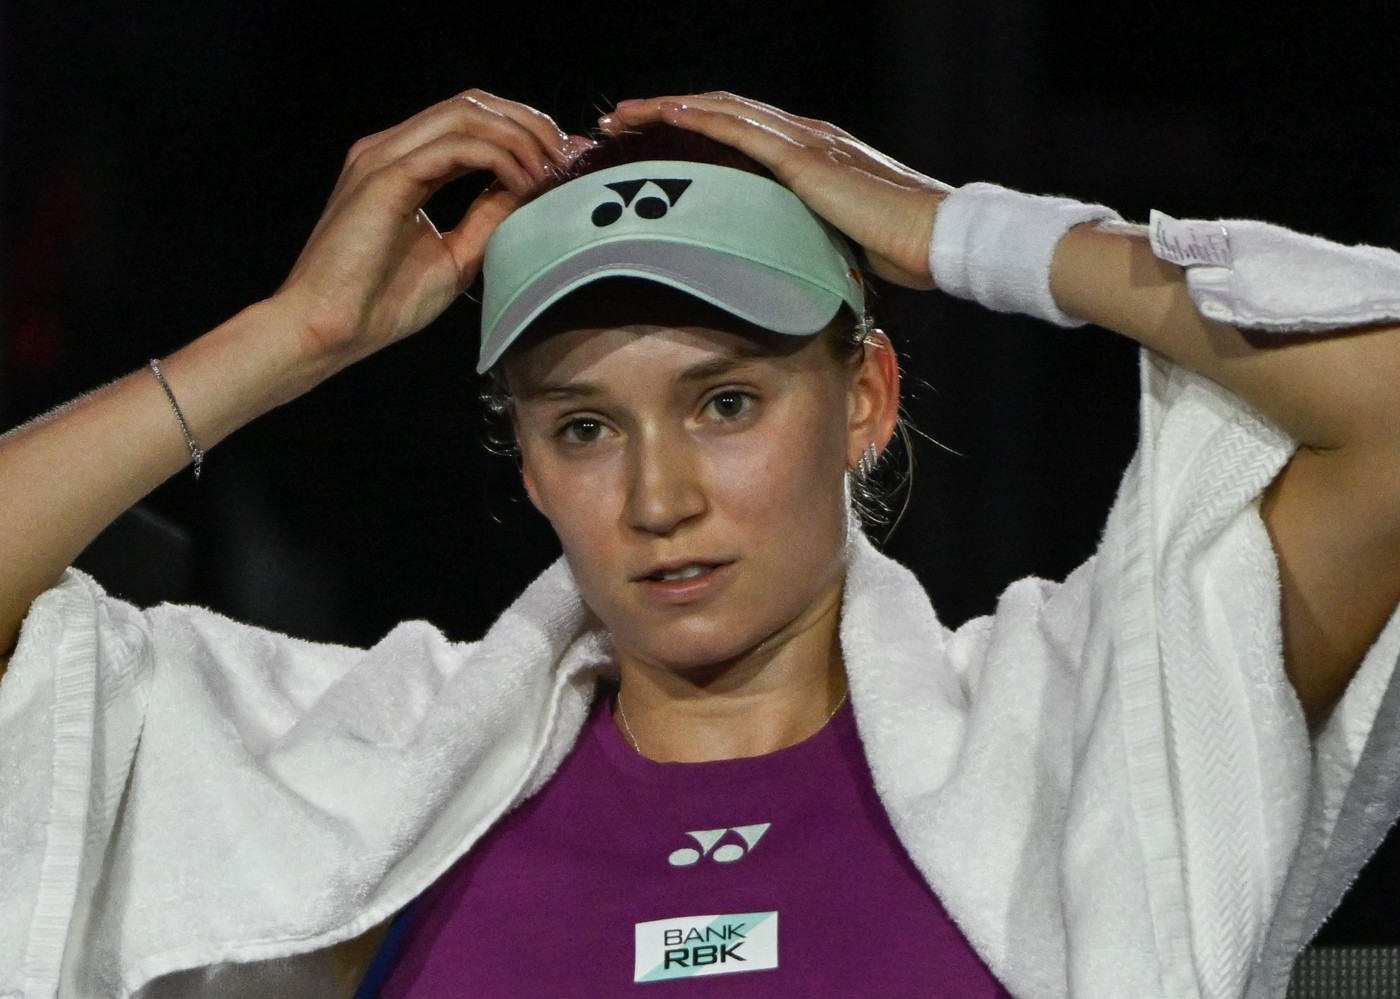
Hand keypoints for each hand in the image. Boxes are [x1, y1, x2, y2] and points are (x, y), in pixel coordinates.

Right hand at [273, 90, 583, 365]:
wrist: (327, 329)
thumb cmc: (380, 303)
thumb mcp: (456, 255)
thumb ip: (487, 216)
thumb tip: (529, 190)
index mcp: (403, 164)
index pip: (471, 121)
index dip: (524, 130)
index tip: (567, 159)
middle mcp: (391, 150)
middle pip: (473, 105)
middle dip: (530, 123)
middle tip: (569, 156)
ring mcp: (384, 158)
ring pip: (466, 114)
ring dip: (520, 136)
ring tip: (552, 169)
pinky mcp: (384, 177)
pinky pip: (454, 148)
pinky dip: (499, 158)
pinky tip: (524, 183)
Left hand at [601, 92, 949, 289]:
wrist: (938, 237)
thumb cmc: (902, 247)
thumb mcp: (839, 241)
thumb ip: (805, 239)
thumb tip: (778, 267)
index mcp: (812, 154)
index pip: (740, 130)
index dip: (694, 128)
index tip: (651, 140)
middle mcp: (804, 136)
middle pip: (720, 110)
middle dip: (665, 112)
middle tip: (618, 121)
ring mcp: (803, 142)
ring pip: (720, 110)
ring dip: (667, 109)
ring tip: (621, 116)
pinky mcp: (804, 159)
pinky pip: (739, 129)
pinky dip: (698, 118)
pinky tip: (665, 115)